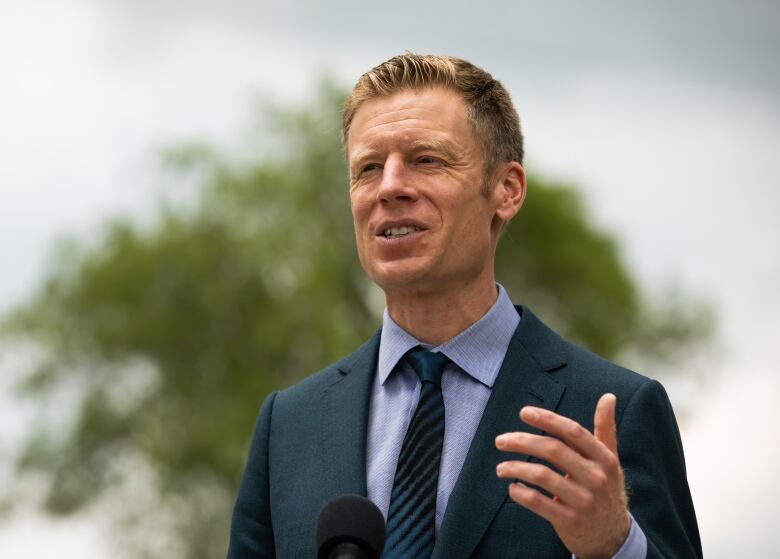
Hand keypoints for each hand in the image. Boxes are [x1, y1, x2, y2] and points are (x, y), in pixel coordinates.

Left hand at [495, 394, 629, 558]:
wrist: (613, 536)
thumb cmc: (606, 489)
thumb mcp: (610, 459)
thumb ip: (605, 428)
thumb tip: (608, 396)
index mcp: (604, 458)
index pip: (573, 432)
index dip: (547, 420)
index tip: (524, 412)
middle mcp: (596, 477)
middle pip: (553, 450)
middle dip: (522, 441)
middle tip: (500, 440)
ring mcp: (583, 500)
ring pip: (542, 475)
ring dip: (515, 468)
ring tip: (501, 467)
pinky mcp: (569, 521)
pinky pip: (538, 503)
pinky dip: (521, 493)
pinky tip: (512, 488)